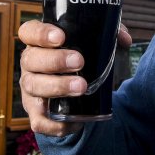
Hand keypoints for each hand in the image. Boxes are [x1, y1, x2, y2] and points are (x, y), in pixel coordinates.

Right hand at [18, 20, 131, 136]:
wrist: (72, 89)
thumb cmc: (78, 58)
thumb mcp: (91, 42)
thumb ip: (108, 34)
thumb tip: (125, 40)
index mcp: (38, 42)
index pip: (29, 32)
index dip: (40, 33)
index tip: (61, 37)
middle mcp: (29, 64)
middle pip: (31, 60)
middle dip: (55, 61)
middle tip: (79, 62)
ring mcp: (30, 89)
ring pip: (34, 87)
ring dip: (58, 86)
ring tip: (81, 87)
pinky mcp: (36, 112)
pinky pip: (38, 121)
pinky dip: (54, 123)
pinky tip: (73, 121)